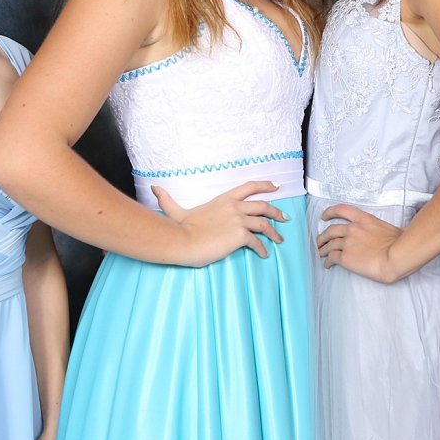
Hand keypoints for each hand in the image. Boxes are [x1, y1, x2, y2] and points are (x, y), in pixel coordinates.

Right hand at [153, 179, 285, 264]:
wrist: (182, 242)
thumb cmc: (180, 229)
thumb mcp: (176, 211)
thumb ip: (168, 200)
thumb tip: (155, 189)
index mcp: (224, 200)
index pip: (249, 187)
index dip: (265, 185)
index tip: (276, 187)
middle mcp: (234, 207)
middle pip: (263, 206)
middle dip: (276, 212)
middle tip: (284, 218)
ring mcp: (238, 221)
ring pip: (265, 223)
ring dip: (275, 232)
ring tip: (279, 239)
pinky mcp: (240, 236)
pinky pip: (257, 242)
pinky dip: (263, 248)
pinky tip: (263, 254)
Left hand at [315, 204, 404, 282]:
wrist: (397, 256)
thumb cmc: (400, 244)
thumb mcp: (389, 228)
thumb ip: (380, 229)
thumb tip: (384, 235)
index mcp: (364, 219)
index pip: (342, 210)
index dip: (330, 212)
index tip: (324, 216)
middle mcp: (352, 228)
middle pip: (330, 230)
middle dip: (323, 236)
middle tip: (320, 241)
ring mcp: (347, 242)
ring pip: (328, 244)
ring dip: (322, 249)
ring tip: (321, 253)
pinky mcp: (345, 257)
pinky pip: (331, 258)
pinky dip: (327, 261)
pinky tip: (327, 265)